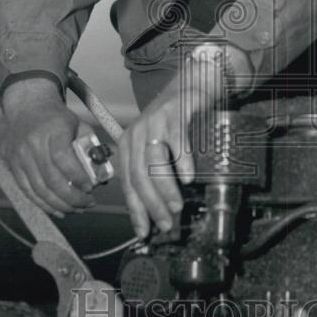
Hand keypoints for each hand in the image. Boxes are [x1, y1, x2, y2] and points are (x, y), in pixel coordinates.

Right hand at [2, 78, 95, 215]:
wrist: (28, 108)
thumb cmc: (58, 119)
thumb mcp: (78, 125)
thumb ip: (90, 147)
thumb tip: (102, 173)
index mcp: (52, 131)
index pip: (63, 159)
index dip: (77, 177)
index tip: (90, 188)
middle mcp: (33, 144)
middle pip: (51, 179)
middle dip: (72, 197)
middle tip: (88, 203)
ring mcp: (20, 156)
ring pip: (39, 189)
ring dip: (59, 205)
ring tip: (77, 209)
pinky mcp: (12, 165)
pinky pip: (27, 191)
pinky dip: (43, 204)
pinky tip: (58, 210)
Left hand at [114, 76, 195, 237]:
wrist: (189, 85)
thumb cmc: (174, 122)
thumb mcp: (155, 145)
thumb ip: (152, 171)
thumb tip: (158, 211)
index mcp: (127, 145)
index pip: (127, 183)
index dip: (135, 209)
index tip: (144, 231)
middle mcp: (136, 133)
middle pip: (139, 175)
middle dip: (151, 204)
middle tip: (165, 224)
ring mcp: (156, 122)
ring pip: (154, 161)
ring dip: (165, 188)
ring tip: (176, 207)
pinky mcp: (176, 113)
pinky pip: (177, 140)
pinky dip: (182, 161)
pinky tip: (188, 177)